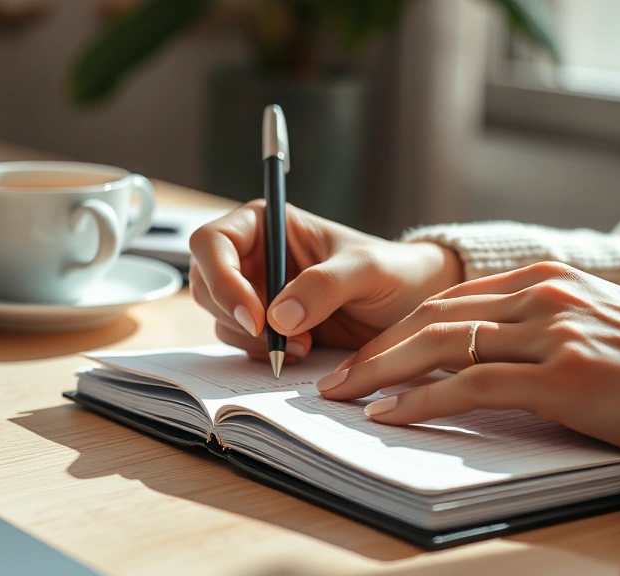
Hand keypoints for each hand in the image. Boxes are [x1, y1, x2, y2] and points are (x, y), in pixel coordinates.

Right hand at [189, 200, 462, 361]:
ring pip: (222, 319)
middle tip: (280, 340)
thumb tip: (278, 315)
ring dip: (255, 340)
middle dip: (237, 317)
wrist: (412, 306)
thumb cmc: (393, 271)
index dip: (222, 279)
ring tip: (305, 345)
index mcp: (265, 224)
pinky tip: (302, 352)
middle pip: (206, 285)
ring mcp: (257, 293)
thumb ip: (325, 285)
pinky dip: (264, 354)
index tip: (256, 316)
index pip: (212, 243)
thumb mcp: (366, 270)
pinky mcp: (268, 327)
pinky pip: (244, 344)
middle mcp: (253, 256)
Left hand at [317, 262, 619, 460]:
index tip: (366, 355)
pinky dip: (423, 401)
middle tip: (334, 378)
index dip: (399, 330)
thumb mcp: (598, 327)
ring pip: (441, 344)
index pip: (451, 301)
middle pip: (433, 317)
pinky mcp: (563, 374)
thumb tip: (489, 364)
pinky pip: (472, 384)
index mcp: (548, 280)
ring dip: (382, 373)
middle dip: (375, 349)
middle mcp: (543, 295)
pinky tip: (391, 416)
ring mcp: (552, 330)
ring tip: (344, 396)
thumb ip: (544, 332)